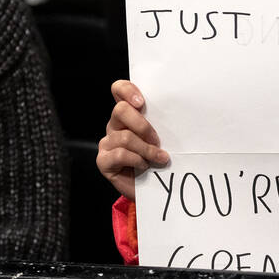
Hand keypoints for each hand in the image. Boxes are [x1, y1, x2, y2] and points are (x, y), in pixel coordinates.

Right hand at [96, 80, 168, 199]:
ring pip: (125, 137)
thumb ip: (160, 124)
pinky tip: (144, 167)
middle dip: (143, 125)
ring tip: (159, 158)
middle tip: (157, 140)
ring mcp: (107, 142)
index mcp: (128, 114)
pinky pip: (119, 154)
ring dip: (147, 149)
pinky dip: (137, 160)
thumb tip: (175, 115)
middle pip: (120, 110)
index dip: (127, 90)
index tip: (141, 102)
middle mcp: (115, 125)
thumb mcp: (160, 138)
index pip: (119, 90)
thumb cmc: (157, 160)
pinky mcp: (103, 160)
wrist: (153, 188)